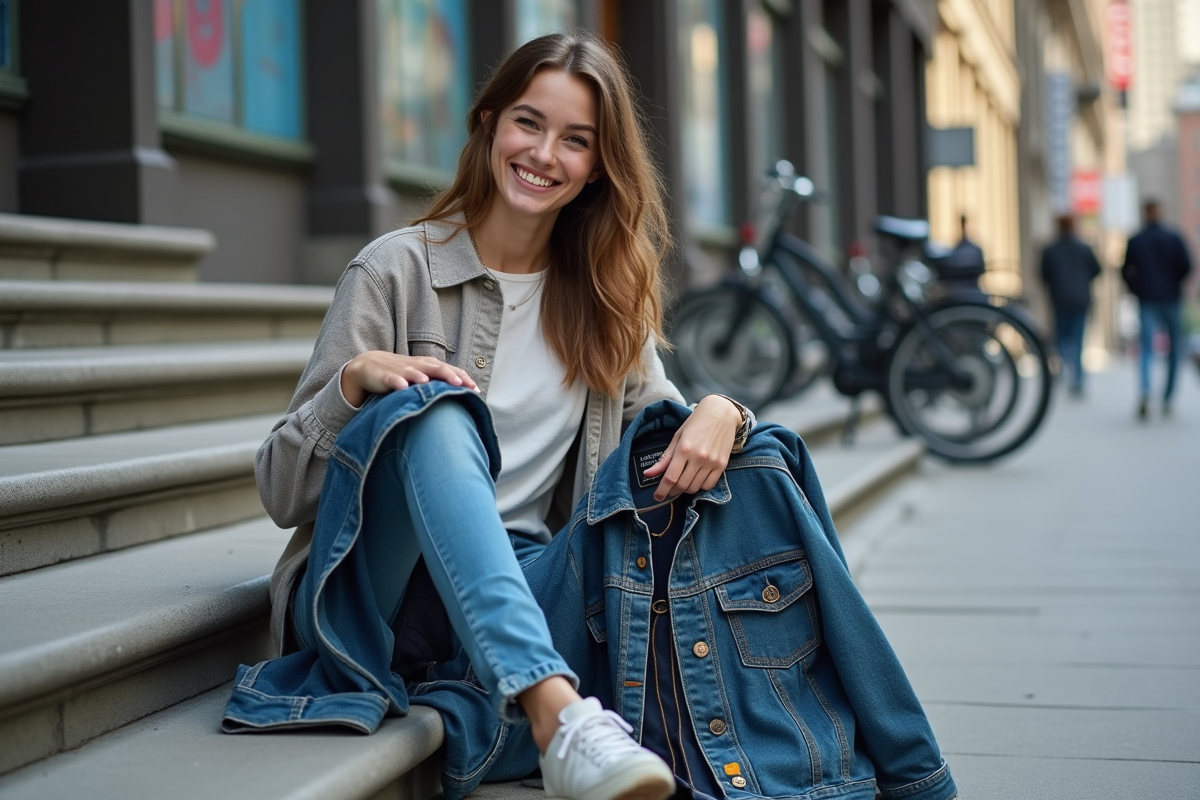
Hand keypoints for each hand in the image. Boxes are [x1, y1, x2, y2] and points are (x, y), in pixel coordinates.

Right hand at [341, 350, 477, 408]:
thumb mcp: (423, 376)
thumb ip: (440, 384)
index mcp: (430, 365)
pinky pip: (393, 379)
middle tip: (460, 384)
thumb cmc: (403, 373)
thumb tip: (463, 399)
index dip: (464, 378)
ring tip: (431, 383)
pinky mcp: (386, 376)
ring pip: (415, 372)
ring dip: (423, 377)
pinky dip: (398, 382)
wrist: (370, 365)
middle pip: (437, 368)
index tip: (476, 390)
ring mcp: (402, 370)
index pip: (451, 370)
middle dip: (449, 375)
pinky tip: (403, 387)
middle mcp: (419, 366)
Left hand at [642, 395, 741, 501]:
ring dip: (685, 489)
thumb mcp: (677, 437)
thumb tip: (648, 474)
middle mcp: (699, 457)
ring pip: (695, 487)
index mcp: (684, 449)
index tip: (657, 496)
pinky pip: (709, 485)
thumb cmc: (696, 423)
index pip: (670, 478)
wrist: (721, 413)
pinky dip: (700, 486)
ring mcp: (712, 462)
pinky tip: (696, 479)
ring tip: (682, 482)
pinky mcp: (722, 465)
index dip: (662, 490)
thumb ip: (664, 458)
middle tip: (668, 490)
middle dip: (672, 491)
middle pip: (682, 485)